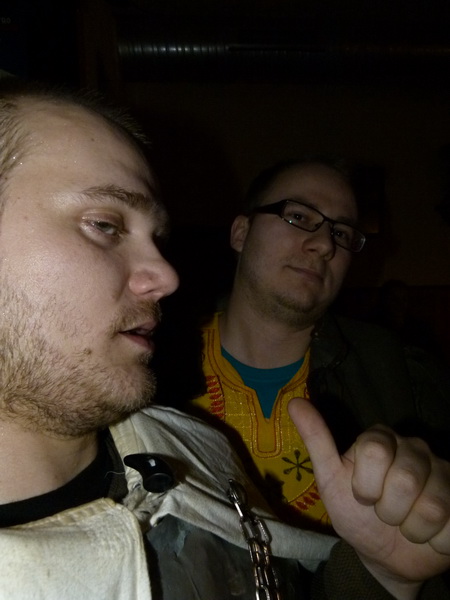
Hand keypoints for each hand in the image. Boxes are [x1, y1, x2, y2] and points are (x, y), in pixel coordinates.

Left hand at [288, 398, 449, 597]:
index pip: (375, 451)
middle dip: (388, 510)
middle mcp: (415, 448)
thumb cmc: (356, 513)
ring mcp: (444, 472)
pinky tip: (429, 535)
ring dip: (412, 529)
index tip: (361, 496)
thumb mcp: (330, 480)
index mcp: (381, 439)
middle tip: (384, 513)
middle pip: (406, 480)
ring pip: (433, 506)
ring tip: (406, 524)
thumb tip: (295, 402)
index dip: (366, 484)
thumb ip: (316, 440)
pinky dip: (435, 542)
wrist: (385, 555)